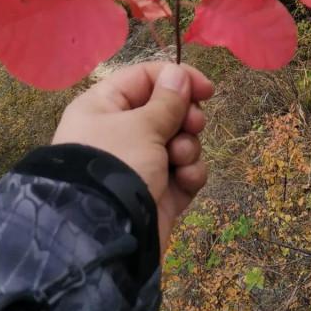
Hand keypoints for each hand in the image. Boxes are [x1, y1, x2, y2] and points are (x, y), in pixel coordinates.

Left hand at [52, 61, 212, 252]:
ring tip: (179, 159)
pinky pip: (184, 173)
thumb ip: (167, 101)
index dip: (177, 79)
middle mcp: (120, 134)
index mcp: (104, 107)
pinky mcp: (158, 193)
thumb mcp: (140, 126)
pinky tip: (185, 179)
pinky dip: (189, 174)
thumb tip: (178, 74)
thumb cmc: (116, 165)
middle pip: (167, 111)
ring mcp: (141, 165)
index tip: (207, 89)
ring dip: (188, 147)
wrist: (104, 236)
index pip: (144, 79)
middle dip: (186, 117)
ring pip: (180, 142)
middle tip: (193, 124)